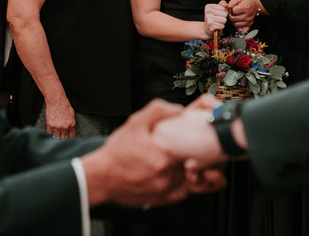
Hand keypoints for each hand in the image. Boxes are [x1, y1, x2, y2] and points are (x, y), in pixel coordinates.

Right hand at [45, 98, 75, 138]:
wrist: (57, 101)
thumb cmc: (64, 105)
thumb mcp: (72, 114)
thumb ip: (71, 123)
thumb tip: (70, 128)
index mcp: (71, 125)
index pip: (71, 136)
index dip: (69, 139)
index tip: (68, 141)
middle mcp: (65, 127)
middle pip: (64, 138)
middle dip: (62, 139)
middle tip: (61, 140)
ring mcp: (57, 127)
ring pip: (56, 137)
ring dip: (56, 137)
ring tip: (55, 137)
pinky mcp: (50, 125)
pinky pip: (49, 133)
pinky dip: (49, 134)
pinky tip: (50, 134)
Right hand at [80, 100, 225, 207]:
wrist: (101, 178)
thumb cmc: (117, 152)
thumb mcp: (135, 122)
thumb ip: (159, 110)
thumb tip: (180, 109)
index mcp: (165, 155)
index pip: (201, 149)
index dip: (207, 141)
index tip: (207, 134)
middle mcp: (169, 175)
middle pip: (203, 166)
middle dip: (207, 155)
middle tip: (205, 146)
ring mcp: (168, 189)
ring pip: (197, 181)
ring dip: (198, 168)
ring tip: (192, 157)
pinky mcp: (165, 199)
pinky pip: (187, 191)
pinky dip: (188, 180)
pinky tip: (180, 170)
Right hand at [202, 1, 228, 37]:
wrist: (206, 29)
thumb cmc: (213, 18)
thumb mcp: (216, 9)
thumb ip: (222, 4)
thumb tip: (225, 5)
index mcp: (208, 6)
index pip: (223, 8)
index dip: (223, 12)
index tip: (218, 14)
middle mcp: (207, 12)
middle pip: (225, 14)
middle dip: (223, 17)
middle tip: (218, 19)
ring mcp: (209, 19)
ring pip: (224, 20)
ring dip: (222, 23)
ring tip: (217, 22)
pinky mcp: (211, 26)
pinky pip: (222, 26)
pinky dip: (221, 27)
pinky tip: (216, 26)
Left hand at [227, 0, 261, 31]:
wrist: (255, 3)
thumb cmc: (246, 0)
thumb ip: (230, 3)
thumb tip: (224, 7)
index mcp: (245, 8)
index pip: (232, 12)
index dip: (230, 9)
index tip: (232, 8)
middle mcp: (248, 15)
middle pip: (233, 19)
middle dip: (231, 15)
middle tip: (233, 12)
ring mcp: (249, 21)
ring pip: (235, 25)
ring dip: (234, 21)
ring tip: (236, 16)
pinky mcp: (249, 24)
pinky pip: (241, 29)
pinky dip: (238, 26)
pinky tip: (238, 21)